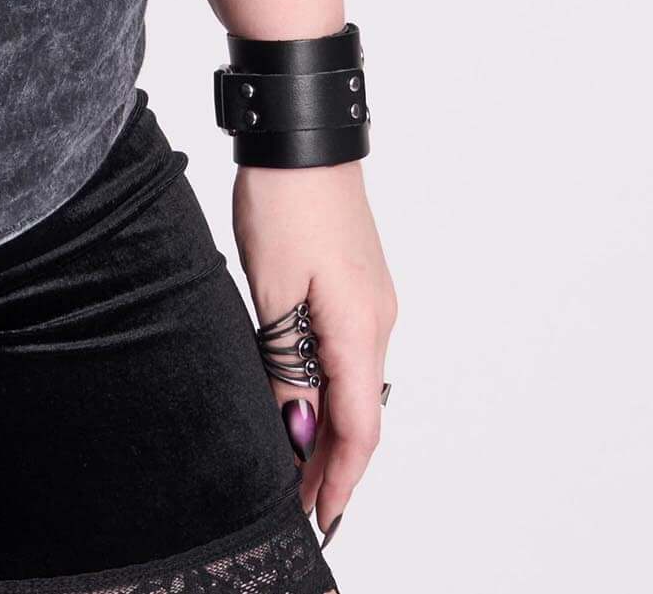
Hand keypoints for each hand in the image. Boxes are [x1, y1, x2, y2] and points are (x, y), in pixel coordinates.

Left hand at [232, 159, 397, 547]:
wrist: (301, 133)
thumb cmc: (284, 203)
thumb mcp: (273, 292)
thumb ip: (288, 366)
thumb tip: (302, 433)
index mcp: (360, 328)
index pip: (360, 428)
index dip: (340, 479)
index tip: (319, 518)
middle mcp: (378, 318)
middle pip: (361, 411)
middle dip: (332, 462)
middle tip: (296, 502)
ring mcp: (372, 297)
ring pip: (355, 381)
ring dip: (330, 425)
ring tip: (293, 460)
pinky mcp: (357, 279)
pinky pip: (350, 350)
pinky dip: (331, 386)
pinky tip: (305, 395)